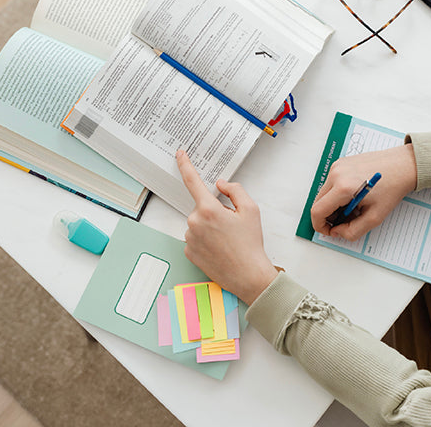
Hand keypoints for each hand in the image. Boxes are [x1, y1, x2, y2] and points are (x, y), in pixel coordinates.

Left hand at [176, 150, 278, 304]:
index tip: (180, 154)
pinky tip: (219, 248)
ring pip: (198, 223)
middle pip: (202, 207)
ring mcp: (189, 238)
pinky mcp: (188, 251)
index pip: (192, 181)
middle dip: (214, 211)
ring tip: (227, 240)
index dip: (185, 165)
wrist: (248, 275)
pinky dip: (205, 239)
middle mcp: (194, 222)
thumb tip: (220, 184)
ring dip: (209, 226)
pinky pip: (195, 238)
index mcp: (209, 209)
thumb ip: (234, 190)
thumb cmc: (251, 244)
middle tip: (231, 225)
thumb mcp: (251, 210)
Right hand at [311, 144, 416, 241]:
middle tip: (345, 221)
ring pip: (323, 193)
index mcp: (343, 188)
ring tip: (353, 208)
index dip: (321, 226)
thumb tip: (337, 232)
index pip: (318, 211)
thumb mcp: (375, 217)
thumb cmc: (393, 187)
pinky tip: (354, 196)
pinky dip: (337, 194)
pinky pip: (330, 183)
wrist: (403, 165)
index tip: (330, 231)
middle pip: (318, 202)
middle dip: (328, 216)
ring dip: (333, 205)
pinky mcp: (341, 163)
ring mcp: (337, 166)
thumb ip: (353, 231)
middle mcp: (336, 174)